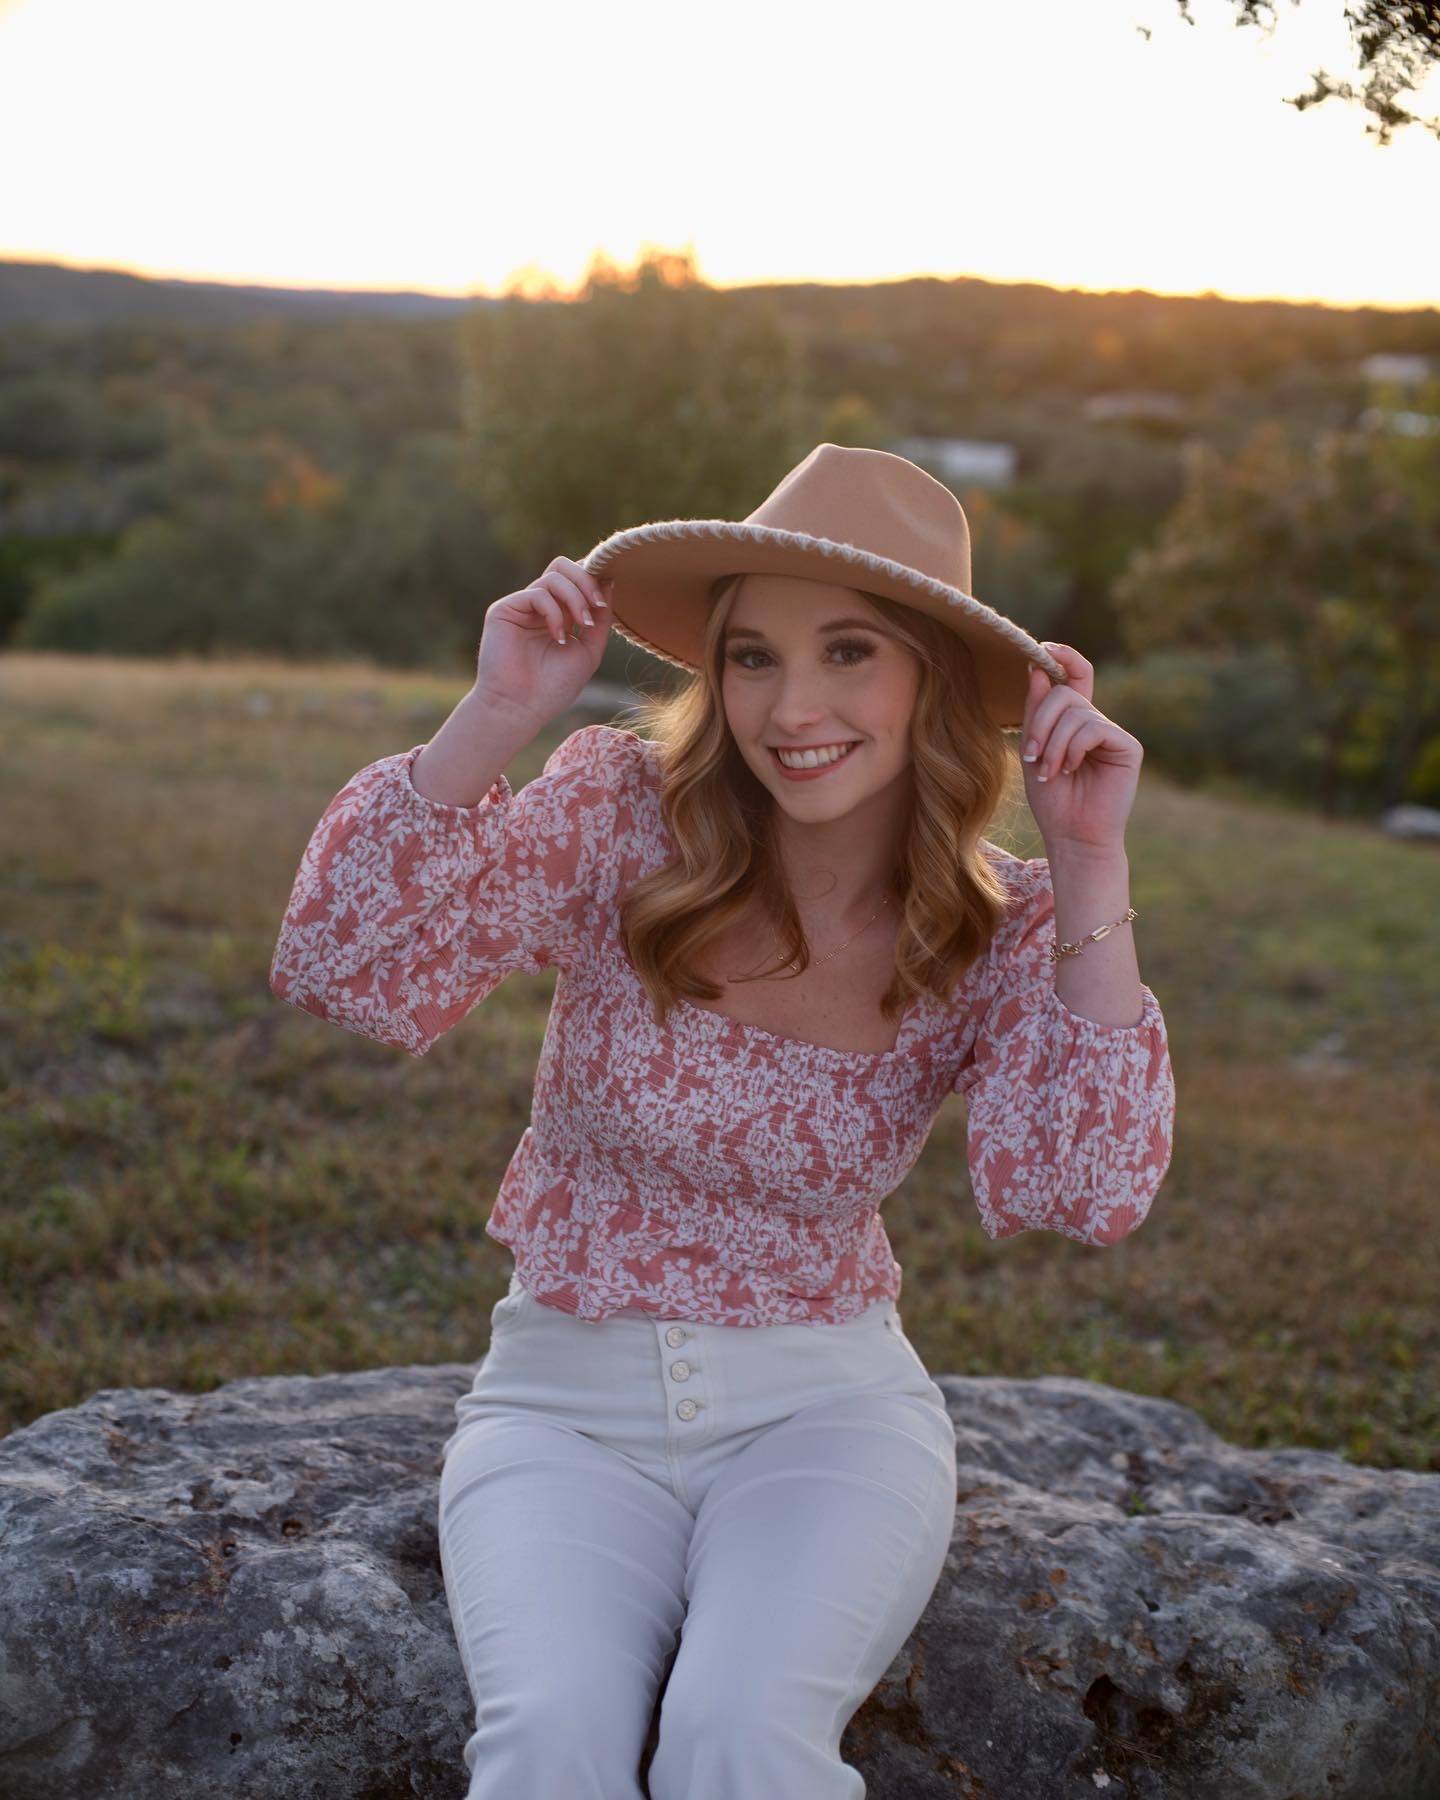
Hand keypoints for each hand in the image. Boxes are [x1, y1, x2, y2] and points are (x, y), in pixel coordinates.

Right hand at [472, 556, 612, 729]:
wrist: (521, 709)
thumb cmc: (554, 688)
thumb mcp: (588, 650)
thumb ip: (600, 619)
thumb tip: (609, 581)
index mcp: (558, 614)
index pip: (576, 579)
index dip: (593, 580)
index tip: (606, 601)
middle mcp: (539, 606)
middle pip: (563, 566)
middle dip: (586, 580)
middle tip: (597, 606)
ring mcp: (521, 606)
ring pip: (554, 575)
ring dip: (576, 597)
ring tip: (582, 623)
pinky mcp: (504, 610)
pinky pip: (537, 593)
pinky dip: (554, 611)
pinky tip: (558, 636)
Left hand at [1020, 642, 1141, 854]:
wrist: (1072, 836)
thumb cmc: (1052, 800)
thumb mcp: (1035, 750)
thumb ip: (1036, 711)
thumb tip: (1035, 668)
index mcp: (1074, 722)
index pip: (1074, 677)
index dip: (1063, 657)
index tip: (1044, 648)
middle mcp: (1095, 723)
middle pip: (1064, 694)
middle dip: (1041, 721)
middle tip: (1033, 754)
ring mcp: (1113, 733)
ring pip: (1075, 712)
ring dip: (1053, 743)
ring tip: (1051, 771)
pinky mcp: (1127, 746)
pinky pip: (1093, 728)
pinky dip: (1073, 748)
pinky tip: (1071, 769)